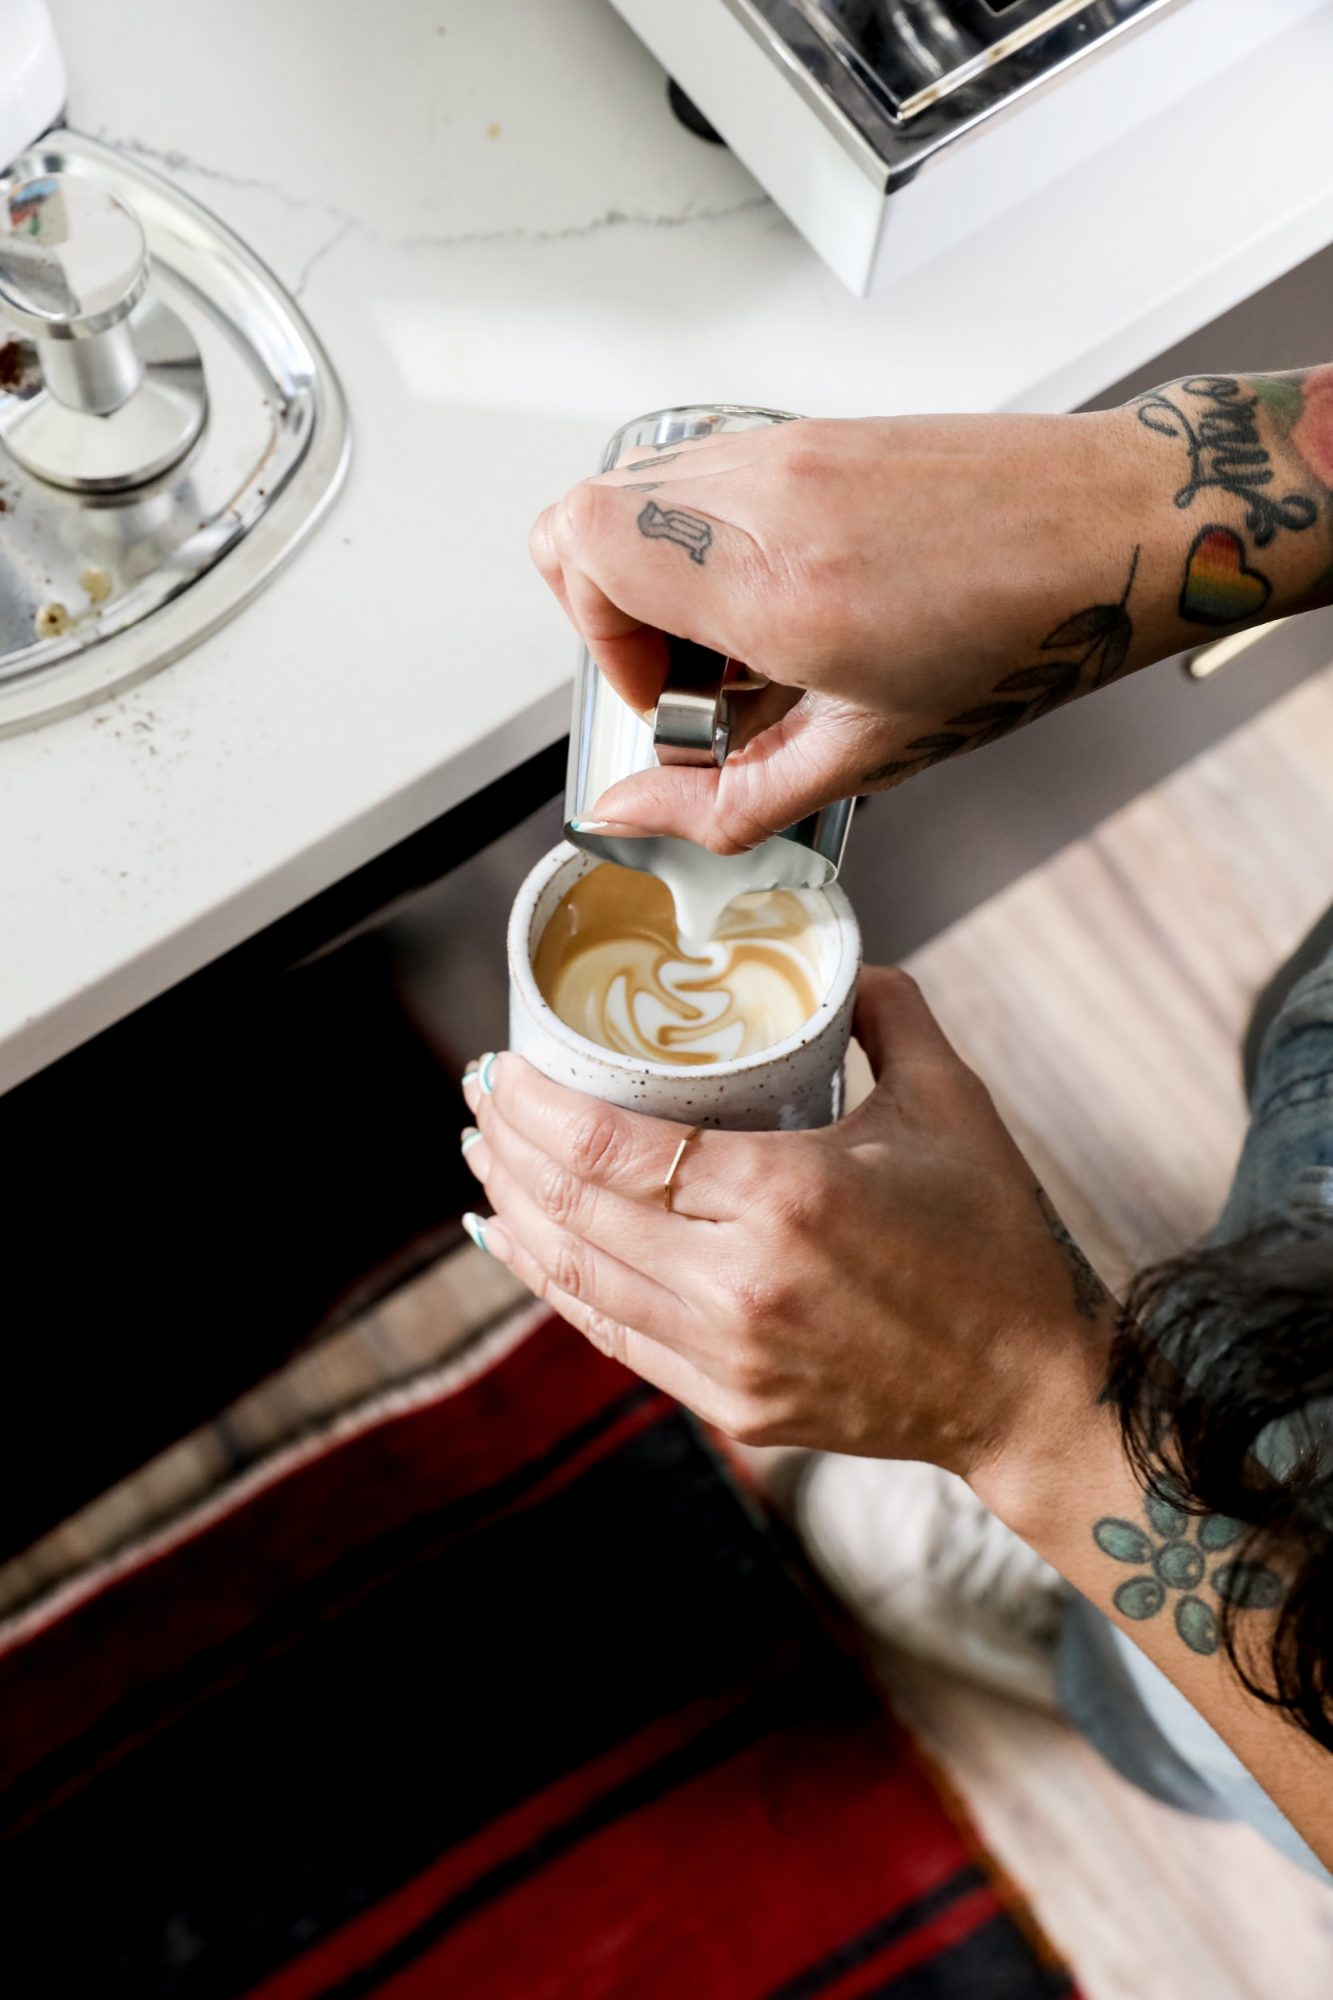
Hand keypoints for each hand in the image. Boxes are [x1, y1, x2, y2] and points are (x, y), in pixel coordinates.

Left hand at [460, 968, 1112, 1483]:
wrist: (1030, 1389)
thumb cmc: (996, 1243)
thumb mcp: (951, 1102)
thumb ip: (886, 1010)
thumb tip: (835, 956)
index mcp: (787, 1198)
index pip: (609, 1147)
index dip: (532, 1104)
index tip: (500, 1064)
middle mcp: (740, 1285)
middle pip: (573, 1209)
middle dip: (506, 1147)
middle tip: (481, 1097)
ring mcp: (728, 1356)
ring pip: (575, 1279)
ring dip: (514, 1214)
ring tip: (484, 1161)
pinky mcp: (730, 1405)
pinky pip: (610, 1336)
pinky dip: (554, 1284)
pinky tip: (522, 1245)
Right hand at [530, 409, 1162, 852]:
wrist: (1119, 531)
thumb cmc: (1023, 635)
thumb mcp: (870, 754)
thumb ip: (731, 797)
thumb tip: (634, 818)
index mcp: (773, 581)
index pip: (578, 546)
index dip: (596, 640)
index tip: (668, 699)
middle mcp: (766, 494)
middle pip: (584, 511)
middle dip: (608, 612)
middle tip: (690, 674)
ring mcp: (789, 446)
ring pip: (638, 487)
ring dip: (655, 573)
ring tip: (740, 639)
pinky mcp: (815, 429)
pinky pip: (705, 472)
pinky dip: (706, 539)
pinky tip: (782, 597)